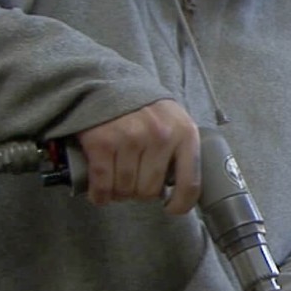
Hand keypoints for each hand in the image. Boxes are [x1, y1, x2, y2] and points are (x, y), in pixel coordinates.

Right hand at [75, 99, 200, 213]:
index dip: (180, 204)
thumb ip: (181, 149)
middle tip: (134, 182)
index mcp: (185, 133)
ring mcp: (131, 138)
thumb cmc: (144, 108)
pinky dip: (100, 195)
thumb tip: (177, 188)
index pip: (190, 183)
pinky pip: (103, 184)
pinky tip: (100, 193)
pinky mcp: (103, 142)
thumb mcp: (176, 121)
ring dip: (119, 193)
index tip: (171, 208)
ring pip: (126, 189)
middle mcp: (160, 136)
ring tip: (117, 183)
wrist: (108, 82)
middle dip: (140, 193)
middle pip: (150, 190)